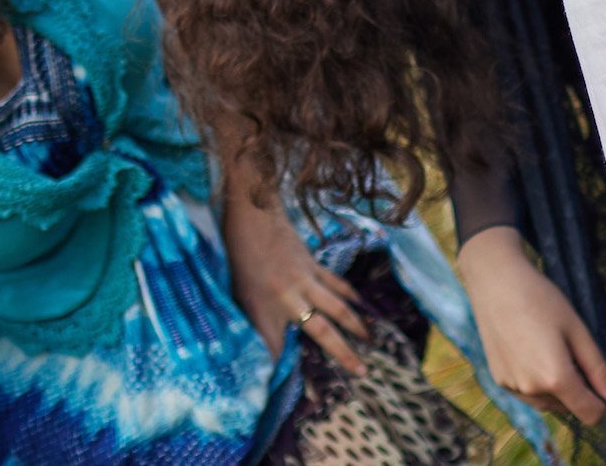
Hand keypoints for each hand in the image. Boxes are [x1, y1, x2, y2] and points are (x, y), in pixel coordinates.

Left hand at [220, 190, 372, 374]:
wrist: (252, 214)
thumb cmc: (236, 256)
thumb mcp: (235, 295)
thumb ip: (249, 321)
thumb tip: (252, 348)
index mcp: (263, 307)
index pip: (276, 348)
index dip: (283, 371)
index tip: (294, 392)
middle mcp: (289, 296)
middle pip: (323, 331)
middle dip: (343, 354)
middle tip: (362, 372)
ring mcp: (305, 278)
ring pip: (339, 307)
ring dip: (356, 326)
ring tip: (371, 341)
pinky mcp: (313, 264)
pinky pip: (337, 284)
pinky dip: (351, 296)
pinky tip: (361, 306)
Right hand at [456, 225, 605, 425]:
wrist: (496, 284)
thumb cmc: (542, 300)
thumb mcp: (578, 330)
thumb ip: (599, 369)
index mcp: (556, 378)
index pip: (590, 414)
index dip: (601, 400)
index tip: (598, 375)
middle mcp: (532, 391)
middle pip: (569, 407)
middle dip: (576, 387)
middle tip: (568, 348)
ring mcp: (513, 388)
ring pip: (547, 402)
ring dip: (555, 386)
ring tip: (548, 346)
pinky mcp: (499, 381)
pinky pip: (527, 393)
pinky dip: (535, 381)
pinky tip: (530, 349)